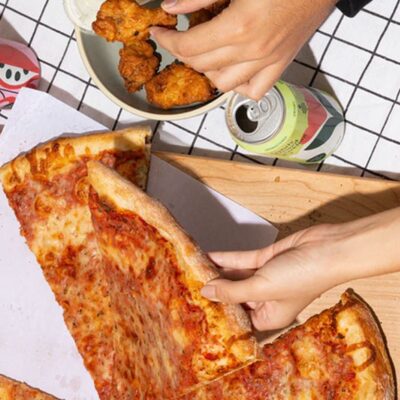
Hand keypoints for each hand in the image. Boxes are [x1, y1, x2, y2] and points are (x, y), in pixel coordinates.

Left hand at [151, 0, 336, 99]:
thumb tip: (171, 7)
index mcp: (239, 27)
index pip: (189, 47)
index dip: (168, 41)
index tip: (158, 32)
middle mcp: (252, 51)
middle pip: (202, 65)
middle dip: (182, 52)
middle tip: (178, 37)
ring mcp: (268, 62)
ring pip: (223, 83)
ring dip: (207, 70)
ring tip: (204, 52)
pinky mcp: (281, 65)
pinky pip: (253, 90)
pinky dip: (237, 85)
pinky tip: (232, 69)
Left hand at [201, 207, 399, 330]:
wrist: (328, 247)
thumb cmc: (304, 276)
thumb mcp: (262, 288)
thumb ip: (232, 291)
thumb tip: (206, 292)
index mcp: (269, 316)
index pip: (238, 319)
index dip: (219, 314)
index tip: (198, 309)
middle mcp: (267, 299)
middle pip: (234, 296)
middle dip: (215, 290)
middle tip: (190, 286)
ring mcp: (266, 277)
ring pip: (236, 276)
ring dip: (217, 272)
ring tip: (194, 269)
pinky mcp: (267, 258)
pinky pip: (242, 260)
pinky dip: (226, 258)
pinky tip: (208, 256)